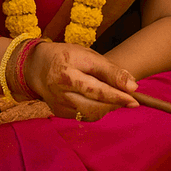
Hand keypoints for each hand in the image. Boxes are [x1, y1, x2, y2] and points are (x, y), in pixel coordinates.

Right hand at [23, 41, 139, 121]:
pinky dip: (97, 110)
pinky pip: (84, 115)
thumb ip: (111, 71)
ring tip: (116, 97)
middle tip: (130, 100)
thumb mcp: (88, 55)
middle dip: (114, 104)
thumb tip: (133, 87)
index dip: (116, 94)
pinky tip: (101, 100)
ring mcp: (58, 105)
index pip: (94, 88)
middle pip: (92, 106)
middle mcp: (59, 92)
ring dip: (107, 108)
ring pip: (90, 114)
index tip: (134, 96)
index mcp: (65, 73)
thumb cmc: (67, 57)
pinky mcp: (59, 113)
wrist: (37, 67)